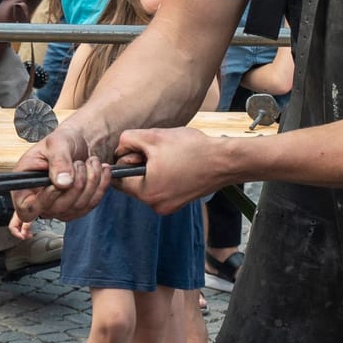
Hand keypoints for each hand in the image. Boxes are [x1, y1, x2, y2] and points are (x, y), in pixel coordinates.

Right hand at [6, 211, 31, 240]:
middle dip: (21, 234)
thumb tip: (23, 234)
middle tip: (27, 236)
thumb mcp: (30, 218)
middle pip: (15, 229)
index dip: (16, 233)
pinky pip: (23, 227)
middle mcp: (17, 218)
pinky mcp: (23, 220)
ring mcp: (20, 219)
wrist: (36, 202)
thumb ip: (26, 226)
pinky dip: (26, 230)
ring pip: (19, 229)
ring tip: (30, 235)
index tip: (22, 237)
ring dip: (24, 233)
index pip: (12, 227)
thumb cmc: (33, 208)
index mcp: (16, 217)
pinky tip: (30, 232)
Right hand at [10, 122, 112, 222]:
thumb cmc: (61, 141)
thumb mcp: (56, 143)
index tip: (57, 185)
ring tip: (92, 161)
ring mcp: (58, 207)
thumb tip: (62, 183)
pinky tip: (102, 170)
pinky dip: (100, 186)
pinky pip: (91, 204)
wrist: (78, 143)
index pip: (26, 209)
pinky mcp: (76, 208)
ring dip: (91, 182)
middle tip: (80, 163)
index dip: (42, 202)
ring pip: (77, 207)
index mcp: (24, 185)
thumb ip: (58, 161)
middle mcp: (39, 200)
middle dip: (75, 184)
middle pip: (57, 209)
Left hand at [113, 127, 229, 214]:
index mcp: (147, 193)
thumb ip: (128, 140)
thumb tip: (119, 148)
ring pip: (148, 183)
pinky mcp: (179, 202)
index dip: (122, 161)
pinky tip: (177, 163)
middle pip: (132, 183)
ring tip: (169, 155)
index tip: (135, 150)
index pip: (117, 180)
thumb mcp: (153, 136)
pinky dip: (164, 174)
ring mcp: (169, 206)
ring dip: (152, 168)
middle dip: (139, 164)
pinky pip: (161, 187)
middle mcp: (156, 205)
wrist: (224, 160)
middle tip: (156, 150)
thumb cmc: (191, 149)